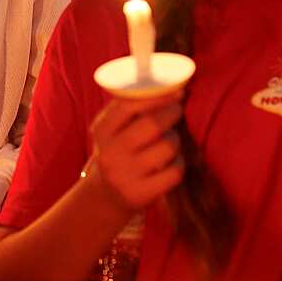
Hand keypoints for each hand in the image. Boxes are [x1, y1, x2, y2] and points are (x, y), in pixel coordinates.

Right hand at [85, 93, 184, 211]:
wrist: (107, 194)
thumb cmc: (118, 151)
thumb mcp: (113, 129)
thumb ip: (130, 107)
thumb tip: (166, 86)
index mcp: (102, 130)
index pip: (129, 106)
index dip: (158, 97)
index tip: (177, 91)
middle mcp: (110, 153)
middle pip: (153, 125)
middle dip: (172, 113)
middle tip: (177, 110)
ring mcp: (124, 175)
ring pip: (168, 146)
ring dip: (175, 140)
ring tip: (169, 140)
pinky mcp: (140, 194)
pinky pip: (175, 171)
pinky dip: (179, 163)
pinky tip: (171, 162)